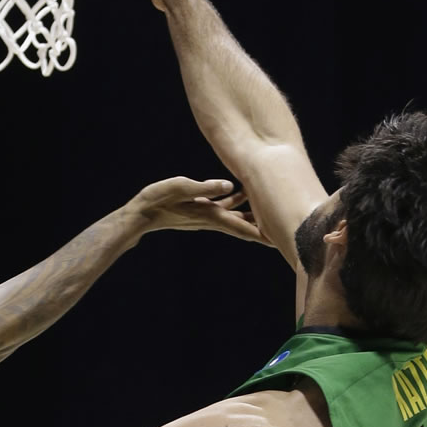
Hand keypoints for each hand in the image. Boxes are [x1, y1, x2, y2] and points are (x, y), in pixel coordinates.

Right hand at [127, 177, 270, 245]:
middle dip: (265, 228)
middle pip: (245, 226)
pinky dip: (236, 202)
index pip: (243, 228)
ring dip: (253, 214)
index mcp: (211, 215)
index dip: (263, 234)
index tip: (282, 241)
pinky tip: (241, 191)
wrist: (139, 214)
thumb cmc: (157, 200)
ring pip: (237, 216)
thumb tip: (229, 185)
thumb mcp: (180, 187)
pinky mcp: (200, 209)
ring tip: (272, 207)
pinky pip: (224, 207)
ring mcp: (206, 215)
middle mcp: (212, 218)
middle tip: (287, 228)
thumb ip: (204, 187)